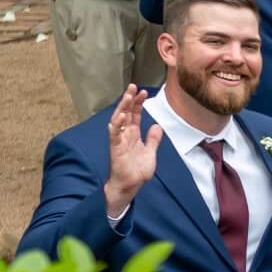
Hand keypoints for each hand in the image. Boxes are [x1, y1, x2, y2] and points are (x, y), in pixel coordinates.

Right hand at [102, 86, 164, 207]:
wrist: (130, 185)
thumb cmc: (137, 170)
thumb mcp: (150, 152)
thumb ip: (153, 139)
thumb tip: (156, 126)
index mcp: (133, 135)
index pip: (135, 115)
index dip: (138, 103)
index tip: (143, 92)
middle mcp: (125, 135)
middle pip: (126, 113)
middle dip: (129, 99)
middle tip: (134, 86)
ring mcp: (119, 140)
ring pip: (119, 119)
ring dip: (123, 107)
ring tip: (128, 95)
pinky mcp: (116, 148)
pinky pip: (114, 134)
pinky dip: (117, 124)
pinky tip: (120, 115)